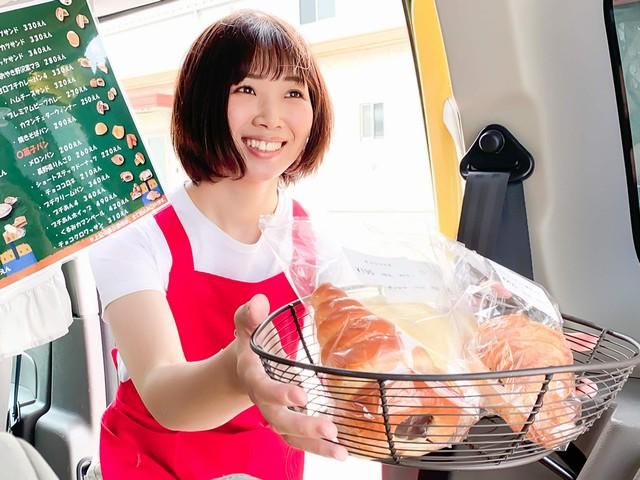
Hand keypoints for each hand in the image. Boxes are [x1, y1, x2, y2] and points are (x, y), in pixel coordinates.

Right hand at [234, 294, 347, 460]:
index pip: (262, 388)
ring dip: (315, 447)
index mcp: (252, 375)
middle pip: (279, 420)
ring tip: (341, 453)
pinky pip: (300, 439)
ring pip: (291, 437)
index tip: (301, 395)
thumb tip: (260, 302)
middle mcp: (263, 400)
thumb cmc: (250, 342)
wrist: (241, 367)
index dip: (279, 393)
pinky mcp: (288, 421)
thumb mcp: (246, 323)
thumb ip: (250, 314)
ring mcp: (276, 413)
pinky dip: (319, 447)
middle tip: (329, 429)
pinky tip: (342, 451)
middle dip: (303, 426)